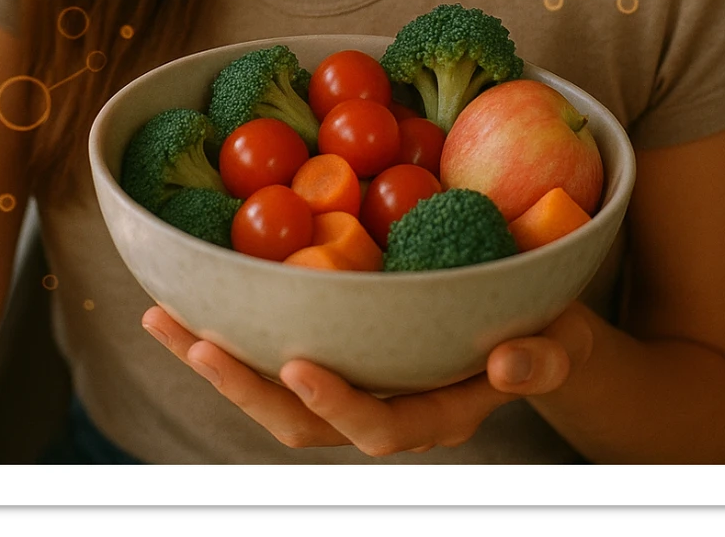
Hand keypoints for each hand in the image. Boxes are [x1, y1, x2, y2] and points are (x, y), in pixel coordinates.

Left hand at [142, 302, 592, 456]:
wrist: (533, 328)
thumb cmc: (550, 330)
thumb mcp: (562, 340)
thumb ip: (543, 356)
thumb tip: (509, 360)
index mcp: (437, 414)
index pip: (381, 427)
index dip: (339, 404)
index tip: (300, 366)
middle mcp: (385, 407)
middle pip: (303, 422)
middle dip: (244, 388)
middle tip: (196, 344)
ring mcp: (353, 383)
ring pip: (272, 393)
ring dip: (214, 360)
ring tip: (162, 318)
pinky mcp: (333, 353)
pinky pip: (274, 353)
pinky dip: (228, 330)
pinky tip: (186, 298)